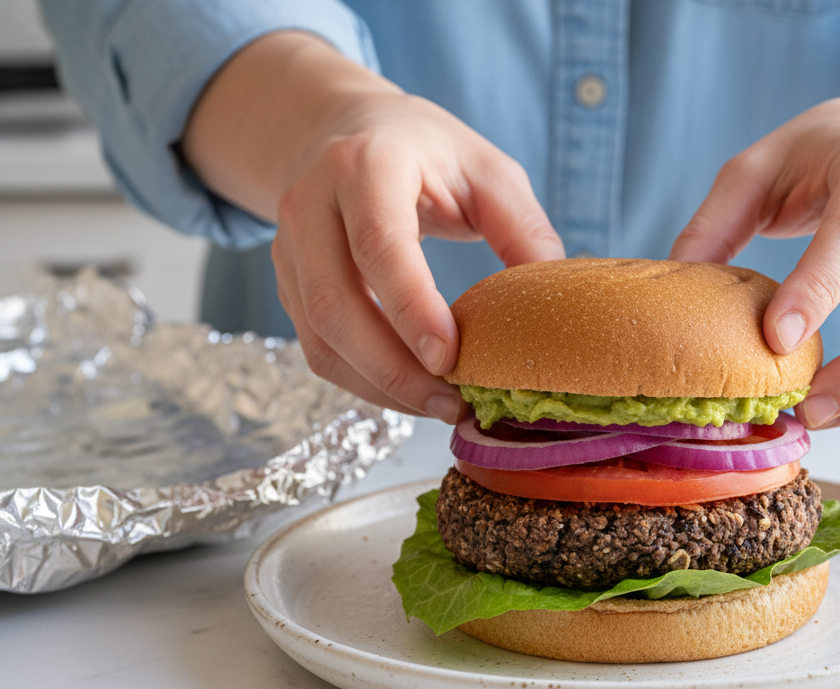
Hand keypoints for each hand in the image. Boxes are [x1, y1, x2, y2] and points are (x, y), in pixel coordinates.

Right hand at [183, 33, 563, 421]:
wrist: (349, 130)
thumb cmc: (429, 154)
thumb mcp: (488, 171)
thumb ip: (524, 230)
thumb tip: (550, 307)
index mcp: (366, 164)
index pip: (379, 244)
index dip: (411, 308)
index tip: (449, 359)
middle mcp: (310, 204)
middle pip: (335, 304)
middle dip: (394, 369)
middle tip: (453, 403)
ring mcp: (290, 248)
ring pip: (321, 338)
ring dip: (380, 387)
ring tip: (441, 407)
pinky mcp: (289, 285)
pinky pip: (319, 350)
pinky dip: (365, 384)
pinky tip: (412, 393)